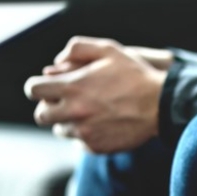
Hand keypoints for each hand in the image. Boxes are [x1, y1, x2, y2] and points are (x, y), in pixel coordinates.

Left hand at [24, 37, 167, 153]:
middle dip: (51, 106)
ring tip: (91, 113)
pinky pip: (80, 143)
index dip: (39, 87)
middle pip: (41, 115)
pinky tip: (104, 124)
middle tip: (68, 102)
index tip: (50, 87)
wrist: (163, 105)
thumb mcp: (109, 49)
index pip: (33, 89)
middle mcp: (74, 112)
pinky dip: (88, 135)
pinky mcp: (96, 147)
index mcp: (73, 87)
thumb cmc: (137, 75)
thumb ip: (78, 48)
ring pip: (61, 130)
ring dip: (70, 121)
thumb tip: (56, 62)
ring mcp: (85, 132)